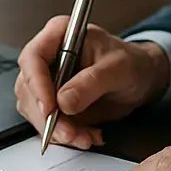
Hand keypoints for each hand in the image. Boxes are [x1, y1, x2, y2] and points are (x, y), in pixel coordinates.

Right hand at [13, 16, 170, 149]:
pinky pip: (49, 124)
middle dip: (48, 117)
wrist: (141, 80)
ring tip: (85, 136)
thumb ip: (92, 82)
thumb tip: (64, 100)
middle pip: (29, 88)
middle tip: (70, 133)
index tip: (50, 108)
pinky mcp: (54, 103)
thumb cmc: (132, 63)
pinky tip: (87, 135)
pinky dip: (66, 135)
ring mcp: (48, 81)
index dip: (37, 84)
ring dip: (58, 130)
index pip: (33, 57)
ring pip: (36, 110)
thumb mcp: (118, 68)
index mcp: (60, 34)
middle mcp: (48, 57)